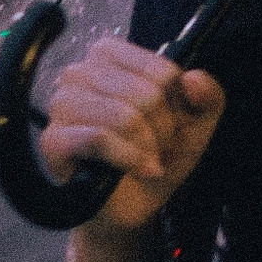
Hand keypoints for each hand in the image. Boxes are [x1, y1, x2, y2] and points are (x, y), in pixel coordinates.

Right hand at [34, 38, 223, 226]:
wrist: (134, 206)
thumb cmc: (158, 155)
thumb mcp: (196, 125)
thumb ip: (208, 96)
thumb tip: (193, 78)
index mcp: (110, 56)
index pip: (161, 69)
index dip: (177, 105)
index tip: (173, 125)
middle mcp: (79, 72)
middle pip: (145, 93)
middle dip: (163, 131)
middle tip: (159, 150)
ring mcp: (61, 105)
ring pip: (122, 115)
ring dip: (146, 146)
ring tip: (147, 161)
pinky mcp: (53, 140)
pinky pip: (98, 139)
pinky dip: (127, 158)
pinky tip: (137, 170)